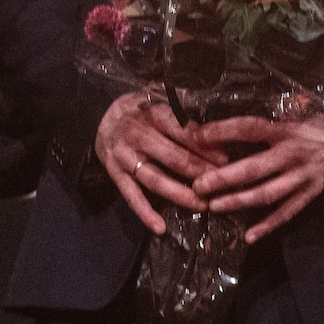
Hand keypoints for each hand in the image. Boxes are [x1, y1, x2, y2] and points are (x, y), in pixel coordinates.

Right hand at [95, 93, 224, 234]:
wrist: (99, 115)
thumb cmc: (140, 108)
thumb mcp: (158, 96)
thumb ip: (183, 103)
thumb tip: (213, 109)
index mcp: (153, 115)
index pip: (182, 132)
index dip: (204, 147)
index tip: (225, 159)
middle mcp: (138, 136)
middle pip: (173, 158)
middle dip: (200, 172)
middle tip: (221, 184)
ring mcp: (125, 158)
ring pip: (155, 180)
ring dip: (180, 195)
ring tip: (203, 205)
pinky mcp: (115, 174)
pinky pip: (131, 196)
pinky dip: (145, 213)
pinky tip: (161, 227)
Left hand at [192, 106, 323, 242]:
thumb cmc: (312, 129)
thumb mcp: (290, 118)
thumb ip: (260, 127)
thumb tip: (220, 128)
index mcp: (285, 131)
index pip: (250, 128)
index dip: (223, 131)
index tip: (197, 135)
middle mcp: (292, 154)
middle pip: (255, 168)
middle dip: (225, 178)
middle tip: (199, 185)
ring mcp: (301, 178)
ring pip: (267, 194)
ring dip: (239, 201)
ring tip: (215, 206)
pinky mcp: (309, 194)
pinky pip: (286, 213)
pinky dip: (268, 225)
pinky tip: (249, 236)